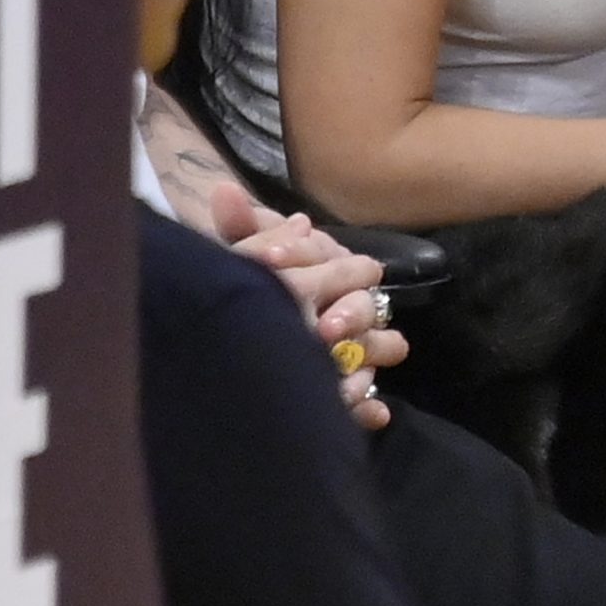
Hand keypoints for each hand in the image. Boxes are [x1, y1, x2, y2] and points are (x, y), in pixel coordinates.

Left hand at [209, 183, 408, 429]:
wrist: (235, 346)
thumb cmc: (255, 287)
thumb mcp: (246, 257)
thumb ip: (240, 229)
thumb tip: (223, 192)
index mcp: (330, 268)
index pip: (332, 254)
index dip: (301, 256)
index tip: (267, 260)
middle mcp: (350, 304)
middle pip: (367, 303)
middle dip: (349, 312)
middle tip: (323, 327)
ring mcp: (355, 349)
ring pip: (382, 347)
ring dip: (366, 358)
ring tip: (343, 376)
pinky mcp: (349, 391)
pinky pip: (369, 400)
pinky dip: (369, 406)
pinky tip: (368, 413)